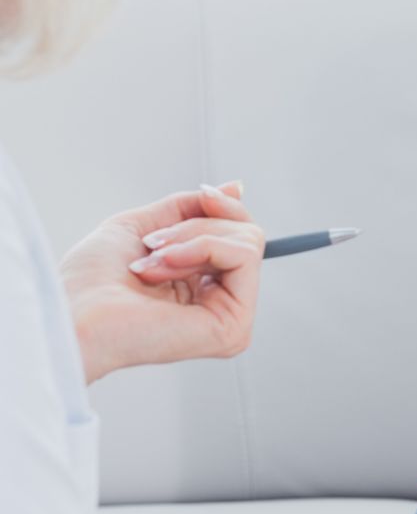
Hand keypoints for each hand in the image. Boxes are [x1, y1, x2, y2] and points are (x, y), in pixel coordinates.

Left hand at [60, 181, 264, 383]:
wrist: (72, 313)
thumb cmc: (92, 284)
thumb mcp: (145, 225)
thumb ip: (191, 208)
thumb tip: (238, 188)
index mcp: (202, 288)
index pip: (240, 236)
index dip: (224, 208)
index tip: (203, 195)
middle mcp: (221, 304)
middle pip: (247, 234)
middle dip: (198, 224)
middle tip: (154, 244)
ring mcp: (232, 318)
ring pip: (247, 242)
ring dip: (192, 237)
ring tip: (152, 261)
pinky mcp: (234, 326)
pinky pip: (243, 257)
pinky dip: (203, 247)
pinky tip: (166, 266)